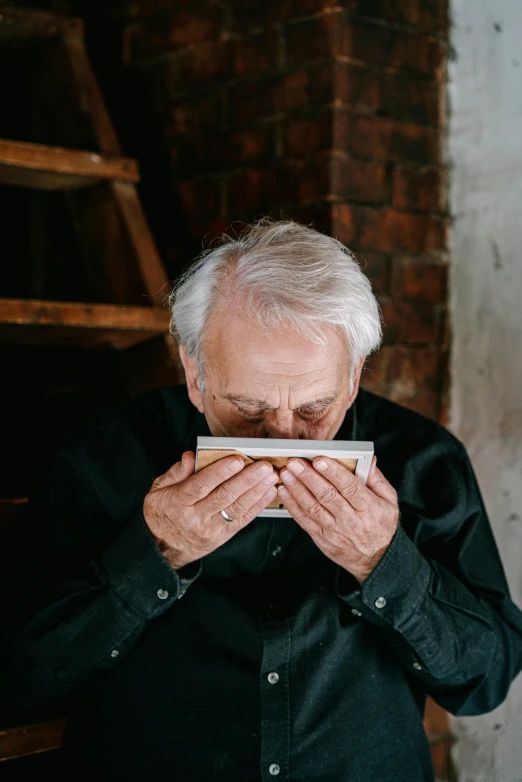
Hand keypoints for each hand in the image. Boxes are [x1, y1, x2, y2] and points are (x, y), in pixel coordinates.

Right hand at [143, 451, 277, 569]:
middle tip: (263, 466)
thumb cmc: (162, 512)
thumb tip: (191, 457)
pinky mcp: (223, 536)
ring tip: (271, 477)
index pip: (201, 485)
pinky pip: (243, 520)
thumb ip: (175, 472)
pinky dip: (258, 505)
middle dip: (246, 480)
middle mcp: (196, 517)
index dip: (220, 472)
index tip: (237, 459)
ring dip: (257, 491)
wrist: (162, 549)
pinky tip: (269, 492)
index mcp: (178, 502)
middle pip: (224, 496)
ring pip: (237, 508)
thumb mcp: (158, 490)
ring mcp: (211, 528)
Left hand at [277, 456, 398, 583]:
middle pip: (327, 495)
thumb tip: (369, 460)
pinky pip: (304, 521)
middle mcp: (350, 519)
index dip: (333, 473)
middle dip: (309, 477)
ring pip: (312, 507)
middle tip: (295, 462)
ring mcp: (333, 530)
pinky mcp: (321, 537)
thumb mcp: (389, 501)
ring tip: (286, 474)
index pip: (349, 487)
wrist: (375, 560)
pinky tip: (284, 492)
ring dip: (296, 489)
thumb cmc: (381, 526)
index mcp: (368, 507)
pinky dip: (292, 506)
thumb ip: (377, 479)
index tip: (320, 460)